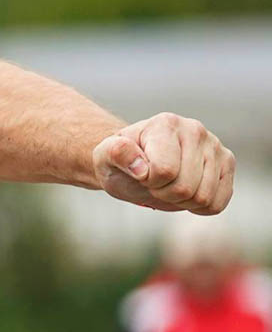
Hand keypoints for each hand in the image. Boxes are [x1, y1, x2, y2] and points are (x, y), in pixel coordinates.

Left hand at [92, 112, 234, 213]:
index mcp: (166, 124)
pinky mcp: (227, 165)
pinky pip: (218, 203)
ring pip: (203, 197)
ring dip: (180, 201)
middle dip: (163, 193)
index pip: (165, 171)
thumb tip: (141, 167)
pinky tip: (186, 192)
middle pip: (185, 188)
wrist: (136, 165)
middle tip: (154, 183)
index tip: (141, 174)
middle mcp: (195, 130)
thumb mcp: (105, 157)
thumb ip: (115, 154)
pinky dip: (199, 207)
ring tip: (169, 185)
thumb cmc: (121, 161)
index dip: (149, 182)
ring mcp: (215, 147)